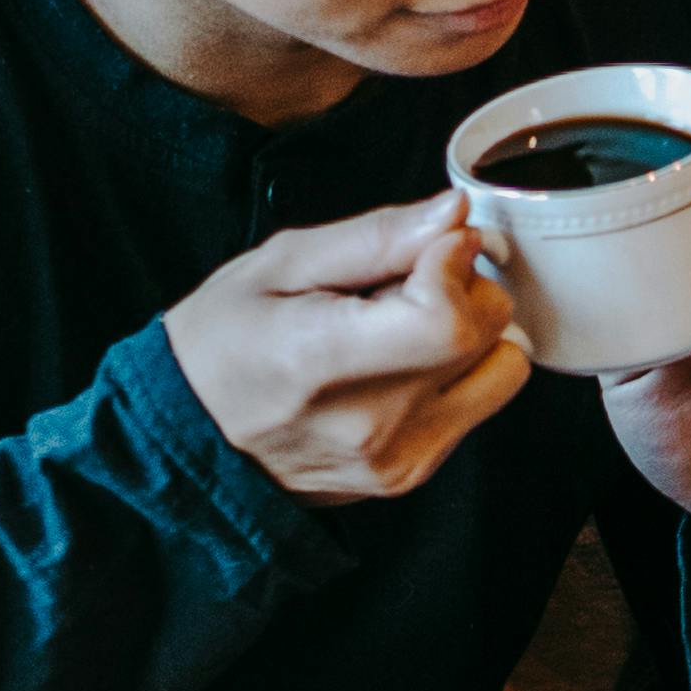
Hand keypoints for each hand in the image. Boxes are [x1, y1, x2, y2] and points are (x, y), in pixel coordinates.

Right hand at [164, 193, 535, 500]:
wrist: (189, 437)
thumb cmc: (221, 343)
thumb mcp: (280, 264)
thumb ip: (376, 238)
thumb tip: (456, 214)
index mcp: (323, 361)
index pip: (448, 317)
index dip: (453, 265)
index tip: (427, 247)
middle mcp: (371, 425)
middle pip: (488, 334)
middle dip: (463, 288)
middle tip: (399, 284)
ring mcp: (397, 460)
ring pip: (502, 369)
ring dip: (470, 333)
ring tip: (400, 328)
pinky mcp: (411, 476)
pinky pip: (479, 403)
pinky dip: (455, 372)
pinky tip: (395, 366)